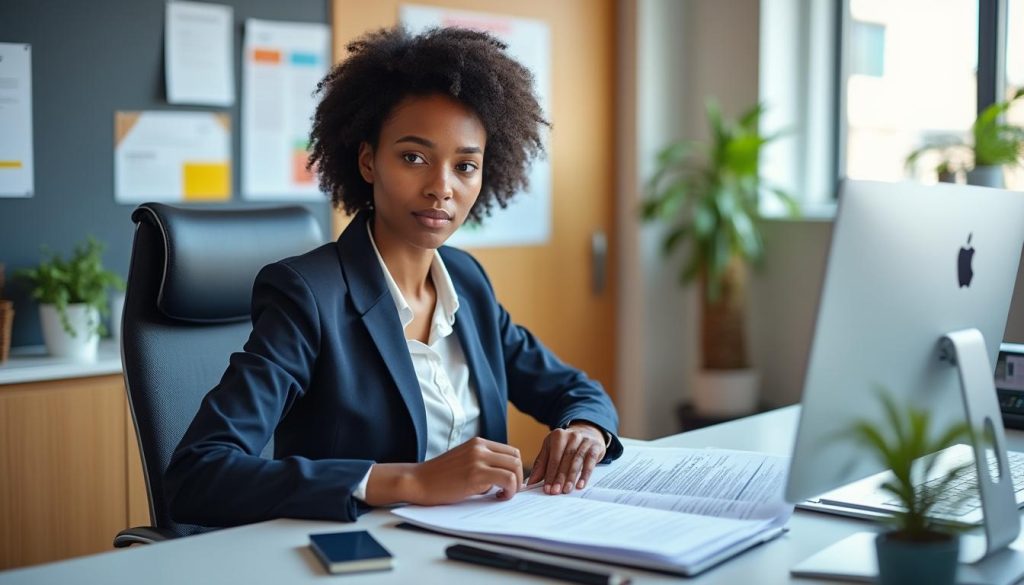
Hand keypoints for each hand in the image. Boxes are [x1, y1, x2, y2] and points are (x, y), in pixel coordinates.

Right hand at [407, 437, 523, 504]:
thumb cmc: (438, 477)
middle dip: (518, 477)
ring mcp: (478, 459)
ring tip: (503, 495)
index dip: (515, 469)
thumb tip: (503, 480)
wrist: (417, 481)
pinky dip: (509, 491)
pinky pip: (507, 480)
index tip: (510, 483)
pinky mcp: (476, 474)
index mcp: (478, 443)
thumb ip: (482, 464)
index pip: (511, 451)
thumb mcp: (464, 461)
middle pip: (516, 458)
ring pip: (515, 468)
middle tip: (509, 491)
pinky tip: (498, 497)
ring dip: (515, 485)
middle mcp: (480, 447)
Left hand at [527, 423, 606, 494]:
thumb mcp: (552, 449)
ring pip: (576, 461)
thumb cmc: (566, 445)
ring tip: (566, 490)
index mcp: (557, 436)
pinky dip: (585, 475)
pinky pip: (590, 462)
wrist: (588, 433)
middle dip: (559, 477)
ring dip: (571, 477)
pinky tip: (580, 485)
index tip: (546, 488)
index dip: (549, 474)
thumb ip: (542, 464)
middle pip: (564, 460)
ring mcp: (584, 441)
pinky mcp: (595, 447)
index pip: (553, 458)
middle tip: (555, 491)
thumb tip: (531, 482)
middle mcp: (571, 436)